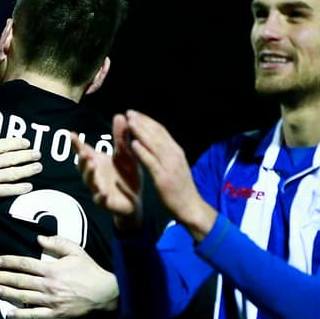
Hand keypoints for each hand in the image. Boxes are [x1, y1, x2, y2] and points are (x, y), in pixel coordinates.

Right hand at [0, 118, 41, 209]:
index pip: (3, 145)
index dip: (17, 143)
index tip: (27, 142)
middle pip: (12, 158)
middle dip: (27, 155)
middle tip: (38, 154)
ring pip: (13, 173)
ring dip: (28, 170)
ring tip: (38, 168)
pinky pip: (8, 190)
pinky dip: (19, 188)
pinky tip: (29, 187)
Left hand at [0, 234, 117, 318]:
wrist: (106, 294)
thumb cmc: (90, 271)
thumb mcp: (76, 251)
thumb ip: (57, 243)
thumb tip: (39, 239)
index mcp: (52, 269)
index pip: (24, 264)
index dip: (8, 262)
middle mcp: (48, 286)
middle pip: (19, 281)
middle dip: (2, 278)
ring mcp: (50, 302)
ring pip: (23, 298)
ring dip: (6, 294)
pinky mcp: (55, 315)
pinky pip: (34, 316)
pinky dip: (20, 315)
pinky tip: (9, 314)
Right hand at [71, 113, 142, 231]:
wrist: (135, 200)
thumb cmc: (126, 176)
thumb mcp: (126, 155)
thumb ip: (121, 138)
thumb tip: (119, 115)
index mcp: (97, 161)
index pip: (84, 151)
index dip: (77, 144)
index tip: (72, 135)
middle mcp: (94, 174)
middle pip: (83, 166)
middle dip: (82, 159)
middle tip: (84, 152)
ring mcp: (98, 188)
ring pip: (90, 181)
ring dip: (89, 174)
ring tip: (92, 165)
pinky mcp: (105, 202)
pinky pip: (100, 200)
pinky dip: (100, 196)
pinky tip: (102, 192)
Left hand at [120, 110, 216, 240]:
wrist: (190, 205)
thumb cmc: (180, 187)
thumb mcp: (176, 165)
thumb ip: (167, 153)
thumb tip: (157, 141)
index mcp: (176, 151)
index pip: (161, 131)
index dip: (147, 121)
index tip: (135, 114)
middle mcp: (174, 155)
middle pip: (157, 134)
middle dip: (142, 122)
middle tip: (129, 112)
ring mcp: (169, 166)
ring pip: (154, 144)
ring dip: (141, 132)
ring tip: (129, 122)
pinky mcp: (163, 177)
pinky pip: (151, 162)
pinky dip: (142, 152)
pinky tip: (133, 144)